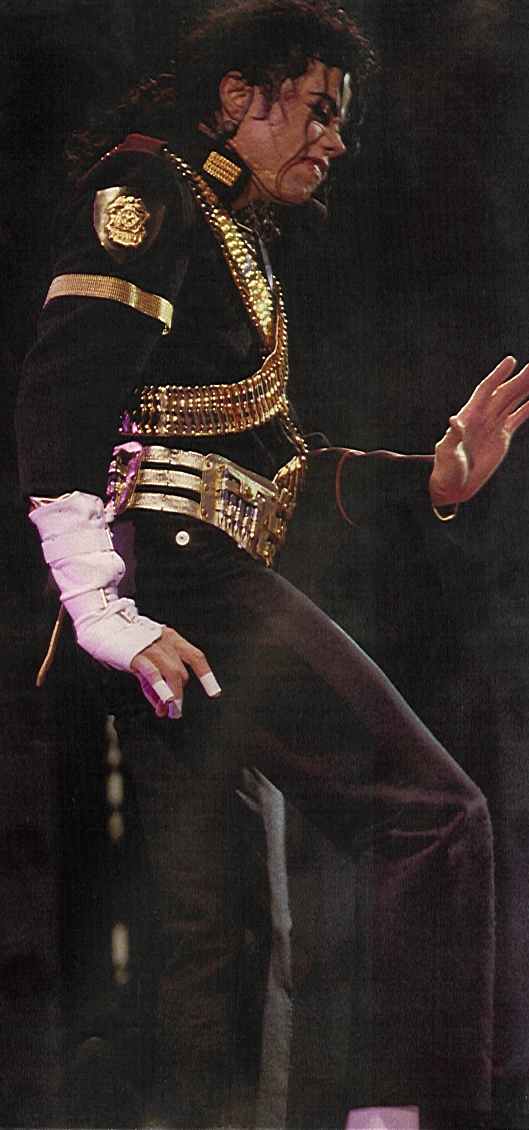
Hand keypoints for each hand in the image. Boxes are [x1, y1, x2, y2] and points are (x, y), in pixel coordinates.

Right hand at [130, 626, 220, 718]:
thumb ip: (154, 683)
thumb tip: (163, 707)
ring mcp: (151, 647)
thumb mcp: (145, 661)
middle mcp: (165, 641)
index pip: (195, 657)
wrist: (101, 625)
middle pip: (181, 673)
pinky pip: (154, 673)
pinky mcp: (137, 655)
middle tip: (175, 713)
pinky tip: (164, 702)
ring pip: (173, 674)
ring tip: (172, 713)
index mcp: (171, 638)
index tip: (214, 694)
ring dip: (175, 697)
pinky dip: (161, 689)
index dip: (206, 675)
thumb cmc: (125, 643)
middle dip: (179, 695)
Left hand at [429, 356, 528, 505]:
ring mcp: (493, 425)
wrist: (454, 486)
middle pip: (505, 392)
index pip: (486, 390)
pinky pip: (517, 418)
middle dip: (520, 379)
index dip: (498, 375)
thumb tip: (454, 421)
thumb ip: (452, 437)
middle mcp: (483, 416)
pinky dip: (527, 409)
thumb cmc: (446, 469)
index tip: (511, 361)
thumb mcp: (447, 453)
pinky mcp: (502, 437)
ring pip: (513, 401)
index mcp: (469, 415)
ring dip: (525, 388)